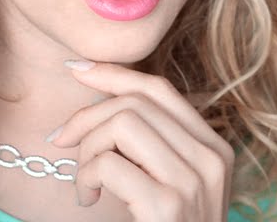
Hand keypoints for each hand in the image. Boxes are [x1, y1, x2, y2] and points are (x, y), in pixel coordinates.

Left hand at [49, 61, 233, 220]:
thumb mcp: (172, 188)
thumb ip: (156, 151)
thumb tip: (108, 104)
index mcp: (215, 150)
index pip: (160, 89)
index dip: (114, 74)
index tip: (76, 71)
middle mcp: (212, 159)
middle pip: (136, 102)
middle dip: (87, 117)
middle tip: (61, 144)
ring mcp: (193, 182)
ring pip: (122, 123)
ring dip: (87, 151)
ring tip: (85, 185)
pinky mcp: (167, 205)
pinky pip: (109, 164)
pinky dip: (85, 178)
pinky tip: (87, 201)